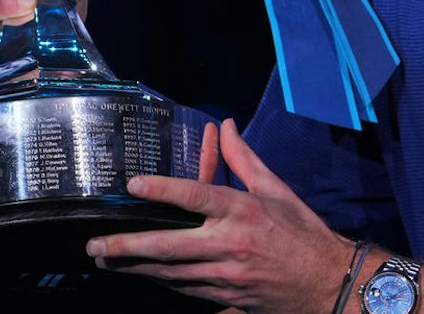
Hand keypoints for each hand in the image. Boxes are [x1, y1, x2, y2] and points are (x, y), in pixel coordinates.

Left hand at [87, 118, 351, 313]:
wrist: (328, 283)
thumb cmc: (302, 233)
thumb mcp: (276, 189)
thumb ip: (244, 158)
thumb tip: (225, 126)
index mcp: (243, 212)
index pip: (196, 196)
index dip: (162, 189)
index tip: (133, 185)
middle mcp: (230, 245)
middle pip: (168, 246)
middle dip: (127, 246)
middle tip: (95, 244)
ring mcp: (225, 276)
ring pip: (169, 272)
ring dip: (134, 267)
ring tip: (104, 259)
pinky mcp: (225, 297)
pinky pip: (184, 289)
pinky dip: (160, 281)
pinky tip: (140, 275)